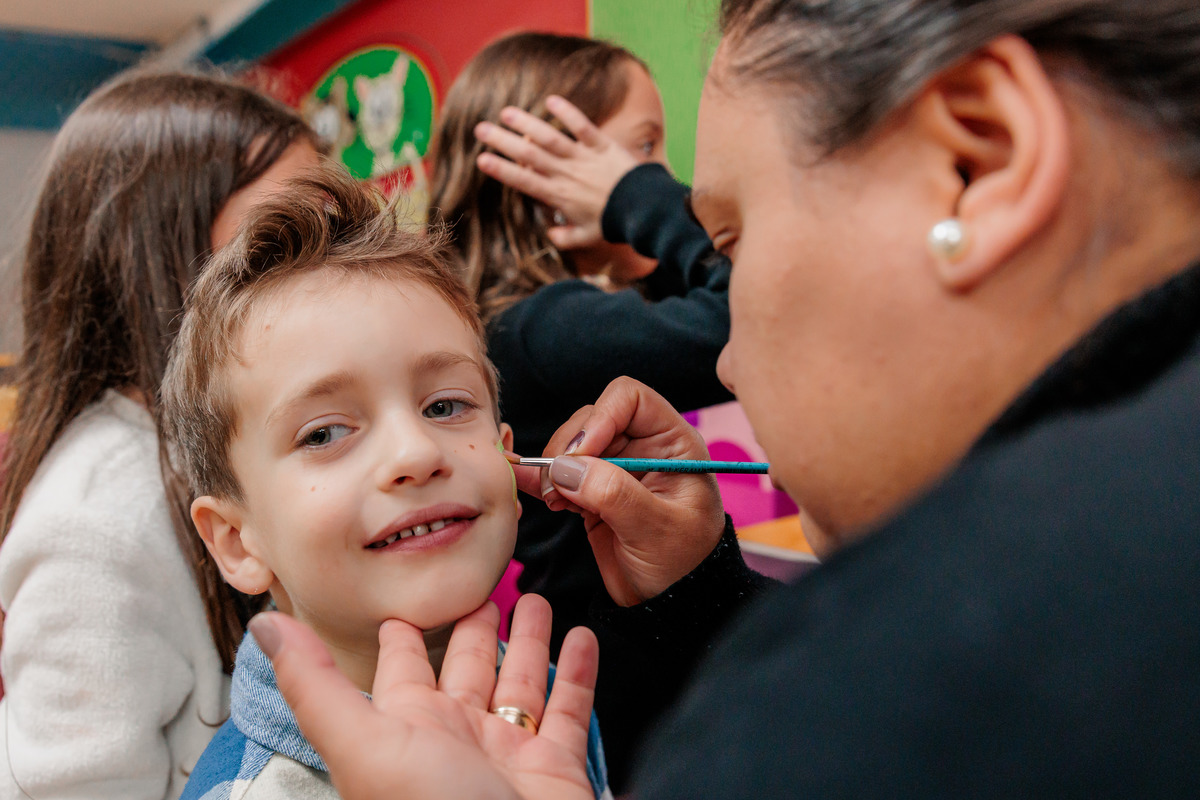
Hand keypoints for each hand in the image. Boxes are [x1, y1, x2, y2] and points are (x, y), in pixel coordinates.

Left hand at [256, 596, 596, 799]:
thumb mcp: (362, 743)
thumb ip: (317, 684)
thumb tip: (266, 629)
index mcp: (406, 730)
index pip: (402, 671)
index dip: (402, 640)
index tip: (405, 609)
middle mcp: (455, 739)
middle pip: (467, 668)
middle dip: (475, 628)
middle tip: (485, 589)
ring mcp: (506, 754)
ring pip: (519, 683)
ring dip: (529, 640)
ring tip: (536, 601)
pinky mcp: (552, 768)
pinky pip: (568, 710)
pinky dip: (578, 673)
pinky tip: (582, 640)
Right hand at [474, 95, 638, 251]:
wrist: (643, 210)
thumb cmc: (613, 223)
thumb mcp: (586, 237)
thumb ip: (564, 238)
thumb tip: (549, 236)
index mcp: (558, 196)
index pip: (524, 181)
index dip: (502, 170)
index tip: (482, 159)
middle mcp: (566, 174)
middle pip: (529, 155)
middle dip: (503, 142)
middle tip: (481, 129)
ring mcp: (583, 158)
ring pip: (550, 138)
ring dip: (527, 123)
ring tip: (506, 112)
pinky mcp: (602, 145)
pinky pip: (582, 126)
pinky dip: (568, 113)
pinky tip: (550, 100)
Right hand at [512, 377, 725, 605]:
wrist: (673, 605)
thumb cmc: (684, 565)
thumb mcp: (657, 529)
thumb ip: (615, 494)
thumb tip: (567, 467)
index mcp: (672, 443)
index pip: (630, 399)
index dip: (600, 417)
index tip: (582, 453)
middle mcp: (644, 449)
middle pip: (593, 419)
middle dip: (570, 447)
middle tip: (559, 485)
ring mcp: (617, 471)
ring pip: (572, 445)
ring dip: (554, 467)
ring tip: (554, 500)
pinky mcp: (593, 493)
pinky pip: (561, 473)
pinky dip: (541, 479)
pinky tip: (527, 485)